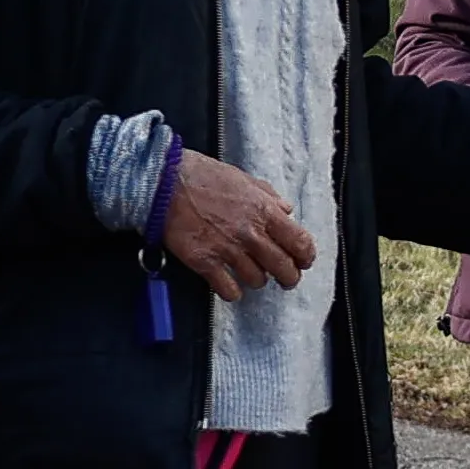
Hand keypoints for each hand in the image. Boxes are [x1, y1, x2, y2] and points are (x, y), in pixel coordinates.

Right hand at [163, 149, 315, 300]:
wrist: (163, 183)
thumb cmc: (202, 176)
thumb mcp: (243, 178)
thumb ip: (268, 195)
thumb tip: (286, 210)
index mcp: (264, 211)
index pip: (299, 241)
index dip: (305, 256)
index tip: (304, 261)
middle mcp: (250, 233)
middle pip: (283, 267)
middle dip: (289, 277)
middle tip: (287, 279)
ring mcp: (227, 249)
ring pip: (257, 279)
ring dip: (258, 280)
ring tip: (254, 276)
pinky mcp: (204, 262)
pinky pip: (227, 289)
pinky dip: (233, 292)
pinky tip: (232, 288)